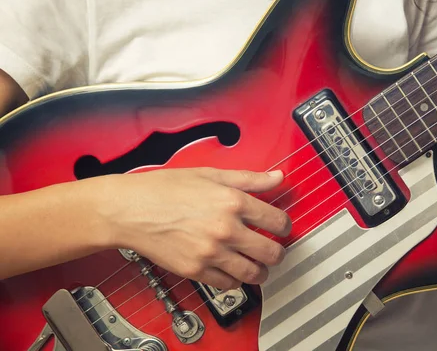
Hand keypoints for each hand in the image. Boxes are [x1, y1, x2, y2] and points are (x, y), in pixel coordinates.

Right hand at [99, 168, 290, 288]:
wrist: (129, 209)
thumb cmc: (164, 188)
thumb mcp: (210, 174)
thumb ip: (249, 178)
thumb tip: (277, 177)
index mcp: (233, 202)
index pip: (278, 221)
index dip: (285, 226)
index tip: (281, 227)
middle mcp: (226, 229)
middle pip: (272, 252)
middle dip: (278, 252)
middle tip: (274, 249)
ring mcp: (211, 253)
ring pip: (254, 273)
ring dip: (261, 271)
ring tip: (257, 265)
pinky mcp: (195, 270)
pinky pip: (228, 285)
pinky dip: (235, 280)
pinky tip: (232, 270)